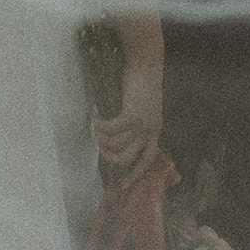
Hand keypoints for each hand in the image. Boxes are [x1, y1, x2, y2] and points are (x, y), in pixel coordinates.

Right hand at [92, 54, 162, 187]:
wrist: (146, 63)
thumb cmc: (141, 82)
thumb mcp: (143, 106)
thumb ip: (135, 123)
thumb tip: (117, 138)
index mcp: (155, 130)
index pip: (147, 161)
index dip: (135, 175)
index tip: (123, 186)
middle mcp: (151, 129)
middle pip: (127, 158)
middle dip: (109, 156)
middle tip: (99, 146)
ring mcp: (143, 123)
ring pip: (117, 144)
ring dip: (102, 138)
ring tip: (95, 128)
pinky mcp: (133, 113)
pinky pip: (112, 128)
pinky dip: (101, 125)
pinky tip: (95, 117)